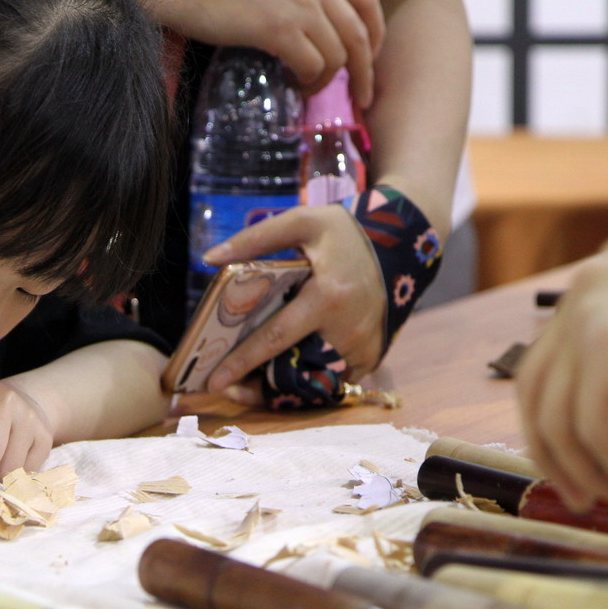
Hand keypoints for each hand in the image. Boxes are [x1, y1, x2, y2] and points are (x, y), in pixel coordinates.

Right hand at [142, 0, 384, 103]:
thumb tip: (321, 33)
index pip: (366, 1)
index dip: (374, 34)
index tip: (369, 57)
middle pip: (359, 33)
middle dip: (365, 70)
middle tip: (362, 94)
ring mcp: (301, 2)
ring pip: (338, 55)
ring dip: (328, 81)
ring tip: (311, 89)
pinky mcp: (279, 26)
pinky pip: (313, 65)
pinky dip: (310, 83)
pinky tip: (296, 86)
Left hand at [203, 204, 385, 393]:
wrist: (397, 246)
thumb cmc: (342, 233)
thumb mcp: (302, 221)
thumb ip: (255, 239)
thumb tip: (209, 258)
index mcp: (329, 297)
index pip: (276, 336)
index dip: (243, 361)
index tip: (214, 381)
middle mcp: (349, 331)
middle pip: (291, 369)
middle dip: (253, 383)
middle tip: (221, 385)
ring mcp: (362, 350)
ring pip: (309, 382)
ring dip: (275, 387)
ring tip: (243, 383)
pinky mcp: (370, 359)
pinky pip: (329, 381)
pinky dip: (304, 382)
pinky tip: (278, 376)